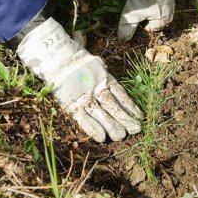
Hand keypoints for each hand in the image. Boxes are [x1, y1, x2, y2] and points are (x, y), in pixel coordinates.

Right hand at [16, 18, 141, 141]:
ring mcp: (84, 97)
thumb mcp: (96, 64)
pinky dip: (93, 129)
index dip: (130, 106)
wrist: (57, 59)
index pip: (120, 94)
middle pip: (113, 106)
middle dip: (125, 119)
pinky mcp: (72, 105)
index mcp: (103, 77)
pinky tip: (102, 138)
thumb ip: (105, 75)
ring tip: (122, 136)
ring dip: (112, 126)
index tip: (140, 116)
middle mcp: (96, 88)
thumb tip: (116, 86)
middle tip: (136, 130)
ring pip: (102, 114)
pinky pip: (84, 120)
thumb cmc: (78, 62)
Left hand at [117, 0, 181, 40]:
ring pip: (154, 5)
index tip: (132, 17)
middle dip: (143, 13)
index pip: (150, 28)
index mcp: (164, 21)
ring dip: (146, 2)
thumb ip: (127, 27)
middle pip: (153, 16)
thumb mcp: (133, 15)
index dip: (139, 24)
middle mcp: (170, 11)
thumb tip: (122, 39)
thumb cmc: (146, 0)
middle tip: (135, 7)